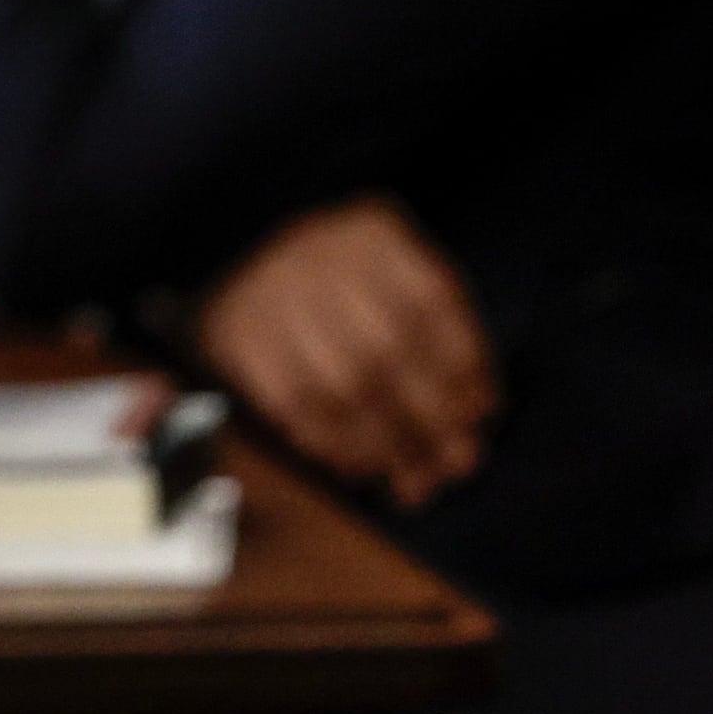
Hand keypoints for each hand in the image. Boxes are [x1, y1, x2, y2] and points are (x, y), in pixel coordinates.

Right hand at [196, 197, 497, 509]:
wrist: (231, 257)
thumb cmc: (342, 290)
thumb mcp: (396, 283)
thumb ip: (440, 342)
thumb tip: (470, 423)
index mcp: (370, 235)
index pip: (430, 301)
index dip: (464, 366)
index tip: (481, 412)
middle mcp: (316, 256)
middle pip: (385, 350)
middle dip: (430, 420)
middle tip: (455, 463)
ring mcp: (270, 297)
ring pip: (341, 387)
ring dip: (386, 445)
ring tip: (413, 478)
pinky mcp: (236, 338)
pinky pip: (295, 406)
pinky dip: (336, 445)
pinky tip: (360, 464)